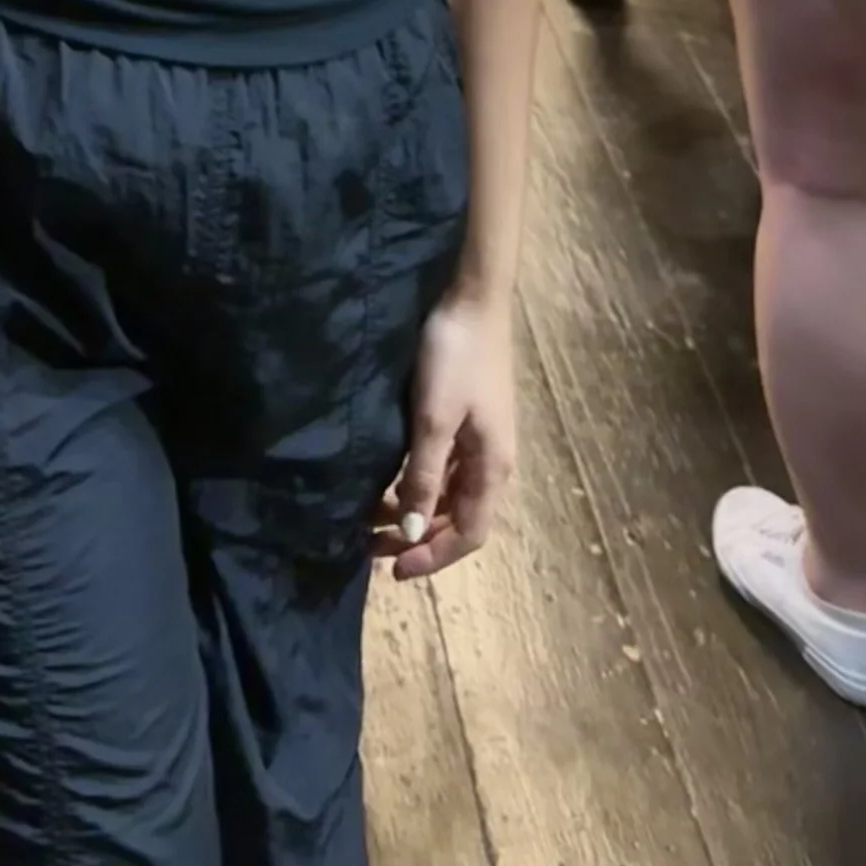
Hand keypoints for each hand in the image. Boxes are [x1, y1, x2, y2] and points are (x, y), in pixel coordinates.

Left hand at [376, 288, 516, 583]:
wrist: (470, 295)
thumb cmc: (454, 356)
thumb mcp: (434, 418)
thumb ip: (425, 476)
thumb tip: (415, 532)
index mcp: (492, 466)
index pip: (470, 534)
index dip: (435, 557)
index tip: (394, 570)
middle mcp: (492, 460)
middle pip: (461, 519)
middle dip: (421, 539)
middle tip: (373, 547)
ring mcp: (481, 438)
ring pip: (451, 495)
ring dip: (418, 513)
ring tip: (375, 520)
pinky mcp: (467, 416)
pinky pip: (446, 469)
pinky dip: (421, 485)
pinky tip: (394, 482)